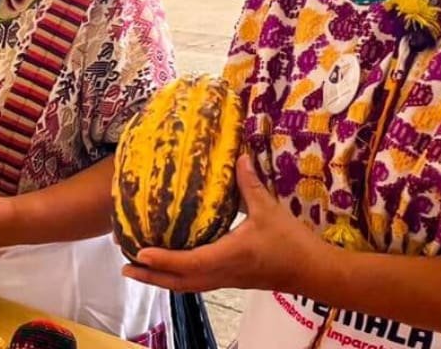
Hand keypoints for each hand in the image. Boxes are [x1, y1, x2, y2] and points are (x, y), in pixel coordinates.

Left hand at [122, 154, 333, 293]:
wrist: (315, 273)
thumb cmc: (292, 242)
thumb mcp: (270, 210)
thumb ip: (251, 184)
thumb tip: (238, 154)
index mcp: (230, 255)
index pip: (190, 262)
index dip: (164, 259)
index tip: (141, 252)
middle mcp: (223, 272)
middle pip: (180, 282)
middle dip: (151, 277)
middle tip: (125, 266)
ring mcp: (226, 280)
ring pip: (187, 285)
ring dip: (162, 280)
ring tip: (139, 269)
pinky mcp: (232, 280)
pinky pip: (198, 282)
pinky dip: (178, 277)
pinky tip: (170, 268)